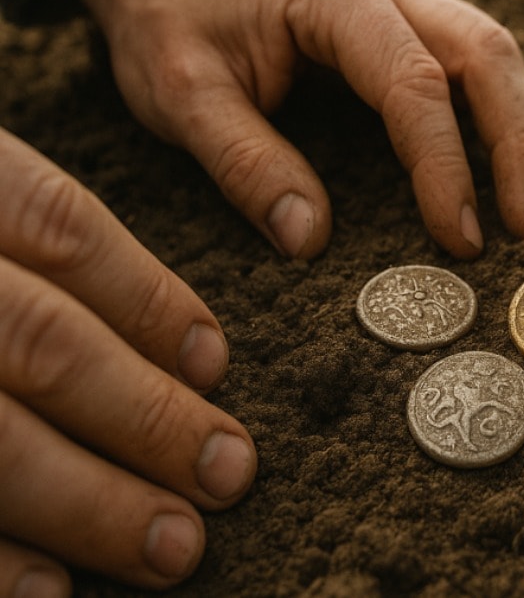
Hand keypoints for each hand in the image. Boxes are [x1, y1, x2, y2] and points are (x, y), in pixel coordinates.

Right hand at [0, 128, 255, 592]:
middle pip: (38, 341)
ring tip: (176, 547)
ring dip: (85, 500)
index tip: (214, 361)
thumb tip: (185, 355)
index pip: (58, 228)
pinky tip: (48, 594)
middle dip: (145, 415)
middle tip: (230, 472)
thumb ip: (26, 245)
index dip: (147, 297)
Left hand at [65, 0, 523, 258]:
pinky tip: (521, 173)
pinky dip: (508, 120)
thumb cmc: (169, 25)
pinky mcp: (411, 20)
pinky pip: (477, 65)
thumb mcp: (180, 95)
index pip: (414, 81)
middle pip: (484, 55)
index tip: (460, 239)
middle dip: (521, 145)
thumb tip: (310, 240)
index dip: (445, 165)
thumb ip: (243, 162)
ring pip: (495, 55)